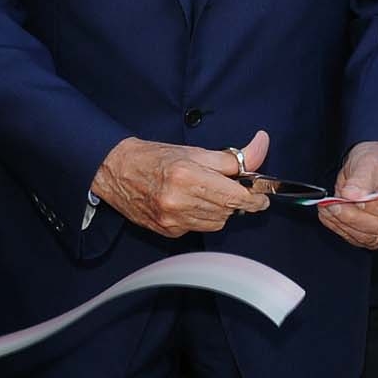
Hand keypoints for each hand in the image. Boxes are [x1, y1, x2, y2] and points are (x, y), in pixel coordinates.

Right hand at [90, 130, 270, 236]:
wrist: (116, 170)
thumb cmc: (154, 157)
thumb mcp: (194, 150)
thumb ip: (231, 156)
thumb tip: (262, 146)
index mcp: (187, 175)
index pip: (236, 196)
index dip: (254, 198)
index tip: (261, 196)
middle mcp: (179, 200)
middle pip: (229, 210)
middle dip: (234, 200)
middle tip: (227, 187)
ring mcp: (172, 219)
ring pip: (217, 223)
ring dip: (219, 210)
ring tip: (204, 193)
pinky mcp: (167, 231)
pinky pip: (199, 228)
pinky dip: (201, 217)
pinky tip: (188, 203)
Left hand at [320, 141, 377, 249]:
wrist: (370, 168)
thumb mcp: (371, 160)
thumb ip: (362, 178)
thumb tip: (351, 195)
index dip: (369, 206)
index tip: (348, 196)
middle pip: (377, 228)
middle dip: (350, 215)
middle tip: (329, 203)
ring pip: (363, 236)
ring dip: (340, 222)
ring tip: (325, 206)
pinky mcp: (374, 239)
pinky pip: (354, 238)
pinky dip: (338, 227)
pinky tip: (328, 214)